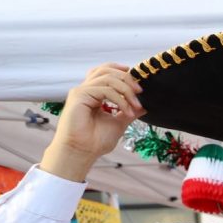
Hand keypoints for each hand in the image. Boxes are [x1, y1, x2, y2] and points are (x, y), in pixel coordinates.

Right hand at [41, 64, 145, 181]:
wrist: (82, 152)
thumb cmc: (95, 141)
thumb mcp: (119, 123)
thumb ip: (129, 113)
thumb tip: (143, 107)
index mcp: (93, 94)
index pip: (105, 72)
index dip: (122, 72)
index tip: (138, 85)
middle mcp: (86, 90)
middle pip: (106, 70)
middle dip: (126, 78)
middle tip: (140, 91)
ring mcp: (81, 91)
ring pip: (107, 78)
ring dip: (126, 90)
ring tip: (136, 106)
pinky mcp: (79, 95)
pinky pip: (104, 89)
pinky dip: (120, 99)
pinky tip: (127, 112)